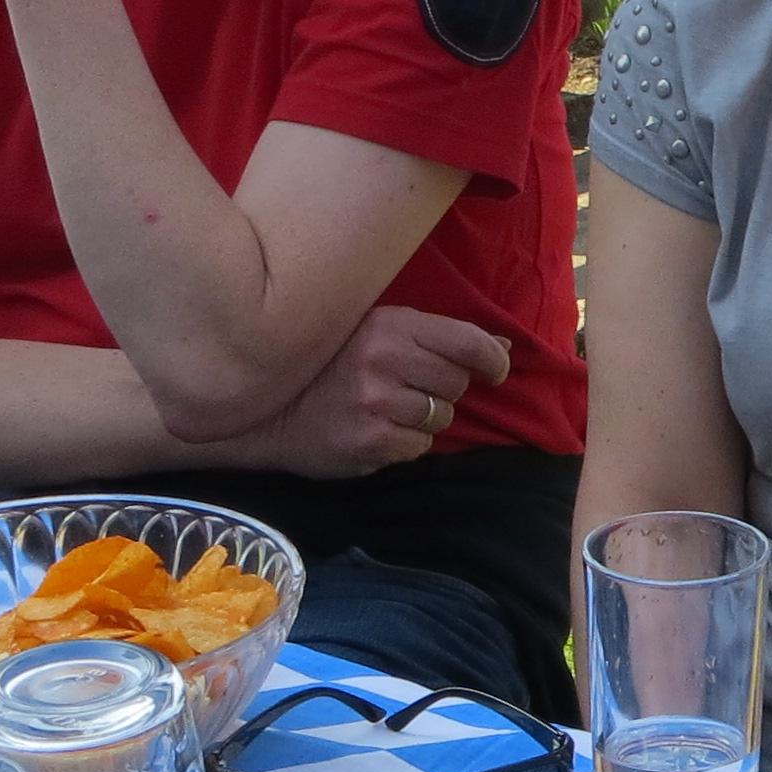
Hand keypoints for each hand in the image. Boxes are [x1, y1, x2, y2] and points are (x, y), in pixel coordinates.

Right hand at [258, 306, 512, 477]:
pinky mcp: (370, 441)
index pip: (467, 342)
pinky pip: (419, 447)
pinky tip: (377, 431)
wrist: (268, 413)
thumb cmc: (329, 367)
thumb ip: (438, 338)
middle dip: (444, 389)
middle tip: (411, 389)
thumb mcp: (378, 334)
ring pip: (441, 417)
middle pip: (457, 382)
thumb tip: (503, 346)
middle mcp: (383, 359)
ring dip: (424, 419)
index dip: (491, 359)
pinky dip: (406, 443)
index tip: (495, 370)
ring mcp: (375, 402)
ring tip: (388, 410)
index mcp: (389, 324)